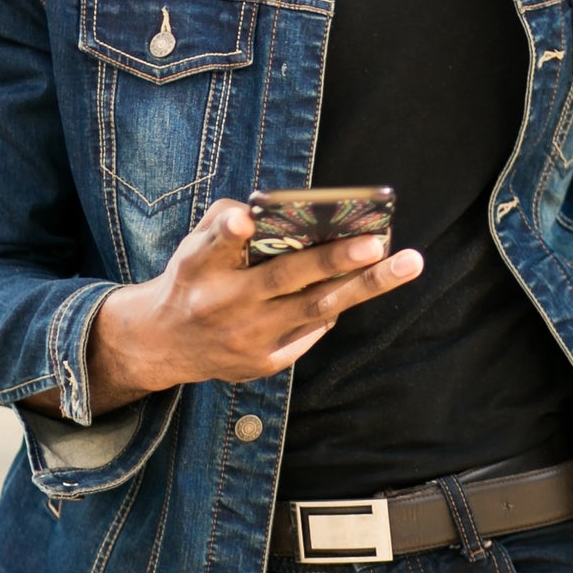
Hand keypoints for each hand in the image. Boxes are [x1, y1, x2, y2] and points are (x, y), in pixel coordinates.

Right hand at [85, 198, 422, 413]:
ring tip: (408, 263)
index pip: (215, 244)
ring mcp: (248, 339)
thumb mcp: (192, 246)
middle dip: (334, 260)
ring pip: (316, 308)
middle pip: (286, 279)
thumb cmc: (192, 279)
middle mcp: (225, 305)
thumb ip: (224, 222)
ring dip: (364, 285)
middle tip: (377, 242)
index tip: (246, 219)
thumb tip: (267, 209)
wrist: (164, 345)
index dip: (231, 229)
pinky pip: (310, 330)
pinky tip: (360, 285)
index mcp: (201, 267)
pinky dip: (334, 306)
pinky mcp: (263, 364)